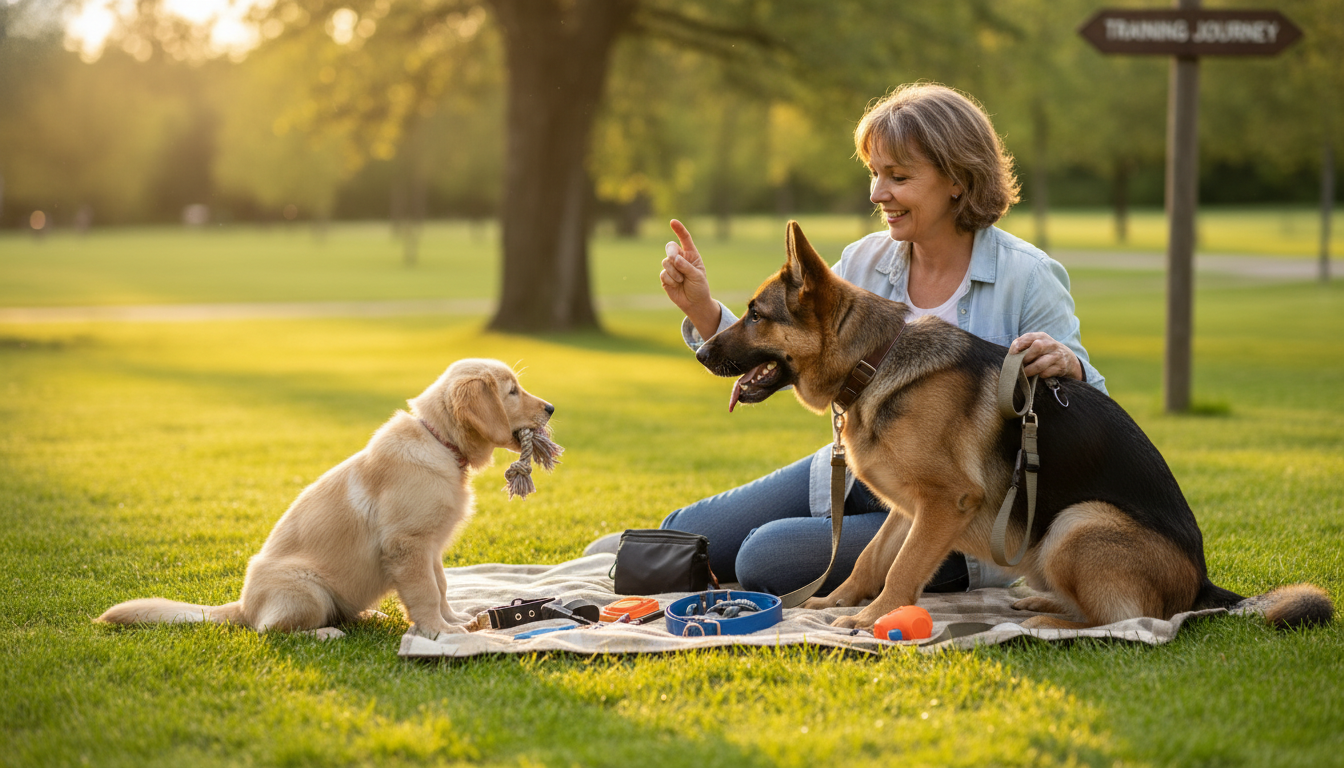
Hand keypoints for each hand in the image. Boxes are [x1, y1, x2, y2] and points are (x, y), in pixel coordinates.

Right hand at [660, 220, 719, 338]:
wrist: (694, 303)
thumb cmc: (699, 288)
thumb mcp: (697, 276)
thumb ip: (686, 267)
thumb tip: (674, 259)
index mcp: (691, 254)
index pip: (684, 239)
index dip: (679, 230)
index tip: (673, 222)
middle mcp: (680, 258)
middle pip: (670, 248)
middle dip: (672, 254)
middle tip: (676, 261)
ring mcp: (671, 267)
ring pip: (666, 262)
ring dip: (674, 272)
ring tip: (682, 280)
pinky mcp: (665, 277)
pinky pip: (663, 273)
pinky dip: (671, 280)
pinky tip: (676, 285)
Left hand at [1010, 332, 1081, 380]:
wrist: (1068, 359)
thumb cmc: (1045, 351)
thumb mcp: (1037, 344)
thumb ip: (1024, 346)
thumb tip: (1011, 356)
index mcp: (1042, 336)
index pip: (1029, 337)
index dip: (1019, 344)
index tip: (1012, 353)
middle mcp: (1050, 344)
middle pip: (1037, 346)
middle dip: (1026, 357)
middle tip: (1020, 364)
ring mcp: (1056, 356)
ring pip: (1040, 363)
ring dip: (1030, 370)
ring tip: (1025, 373)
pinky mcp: (1060, 367)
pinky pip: (1046, 373)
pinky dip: (1039, 375)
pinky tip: (1037, 375)